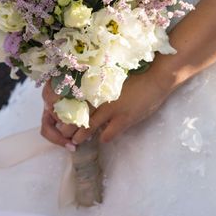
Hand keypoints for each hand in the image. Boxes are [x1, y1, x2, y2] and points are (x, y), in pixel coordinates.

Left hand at [40, 66, 175, 146]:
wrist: (156, 79)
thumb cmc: (136, 74)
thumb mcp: (114, 78)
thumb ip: (100, 86)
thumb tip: (90, 92)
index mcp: (97, 87)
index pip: (75, 102)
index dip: (66, 110)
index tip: (59, 116)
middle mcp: (101, 99)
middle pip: (78, 115)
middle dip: (68, 127)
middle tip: (61, 133)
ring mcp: (112, 111)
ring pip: (89, 128)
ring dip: (81, 136)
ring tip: (74, 141)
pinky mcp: (124, 120)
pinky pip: (108, 134)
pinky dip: (103, 138)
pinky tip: (101, 139)